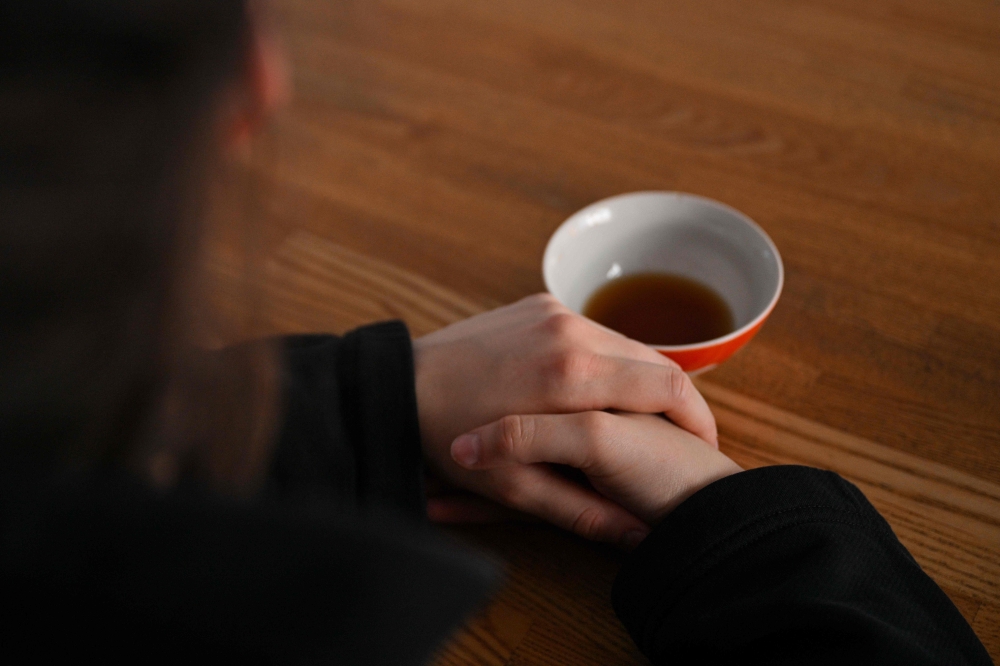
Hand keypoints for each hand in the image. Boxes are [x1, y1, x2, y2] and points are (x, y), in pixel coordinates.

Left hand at [413, 294, 718, 542]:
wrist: (396, 386)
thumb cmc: (448, 439)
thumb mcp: (514, 489)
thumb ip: (579, 511)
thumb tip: (636, 538)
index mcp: (573, 377)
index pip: (670, 386)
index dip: (699, 419)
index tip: (705, 447)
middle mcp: (570, 330)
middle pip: (653, 358)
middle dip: (674, 398)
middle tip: (680, 433)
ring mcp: (553, 310)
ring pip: (623, 341)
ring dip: (639, 375)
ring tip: (641, 416)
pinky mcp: (538, 301)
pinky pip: (592, 329)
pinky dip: (607, 356)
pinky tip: (598, 388)